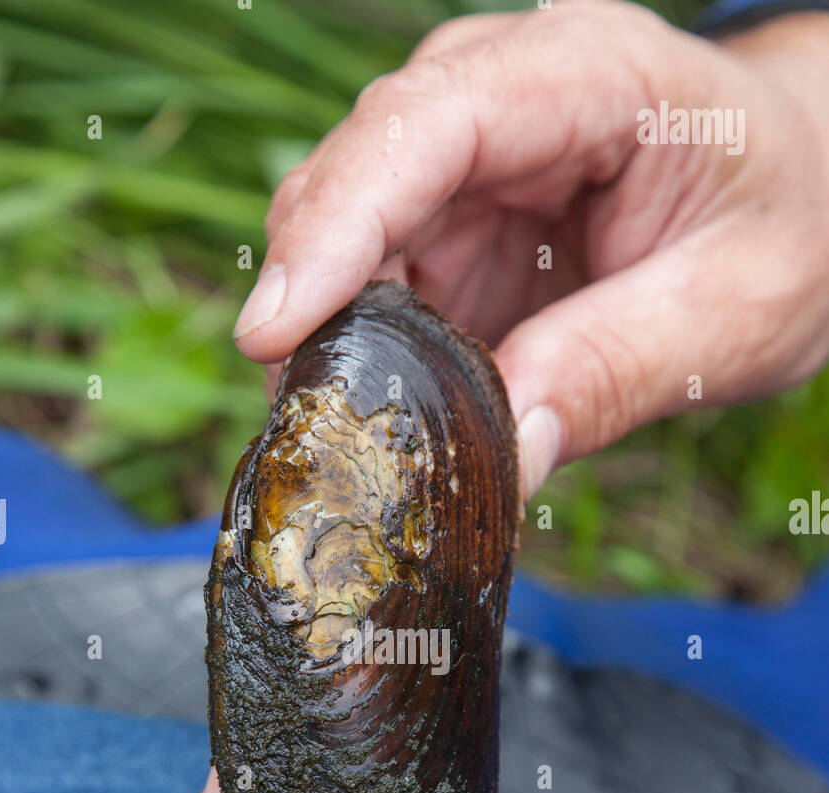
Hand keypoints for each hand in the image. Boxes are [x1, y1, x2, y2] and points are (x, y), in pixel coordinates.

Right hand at [231, 2, 828, 494]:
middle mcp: (503, 101)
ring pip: (348, 243)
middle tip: (309, 427)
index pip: (425, 128)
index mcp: (585, 78)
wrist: (806, 198)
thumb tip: (507, 458)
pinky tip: (384, 417)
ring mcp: (469, 166)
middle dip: (312, 302)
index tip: (272, 330)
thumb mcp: (732, 309)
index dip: (335, 227)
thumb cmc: (789, 224)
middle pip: (356, 182)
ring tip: (346, 439)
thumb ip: (618, 369)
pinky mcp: (457, 229)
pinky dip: (369, 357)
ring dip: (335, 342)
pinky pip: (380, 290)